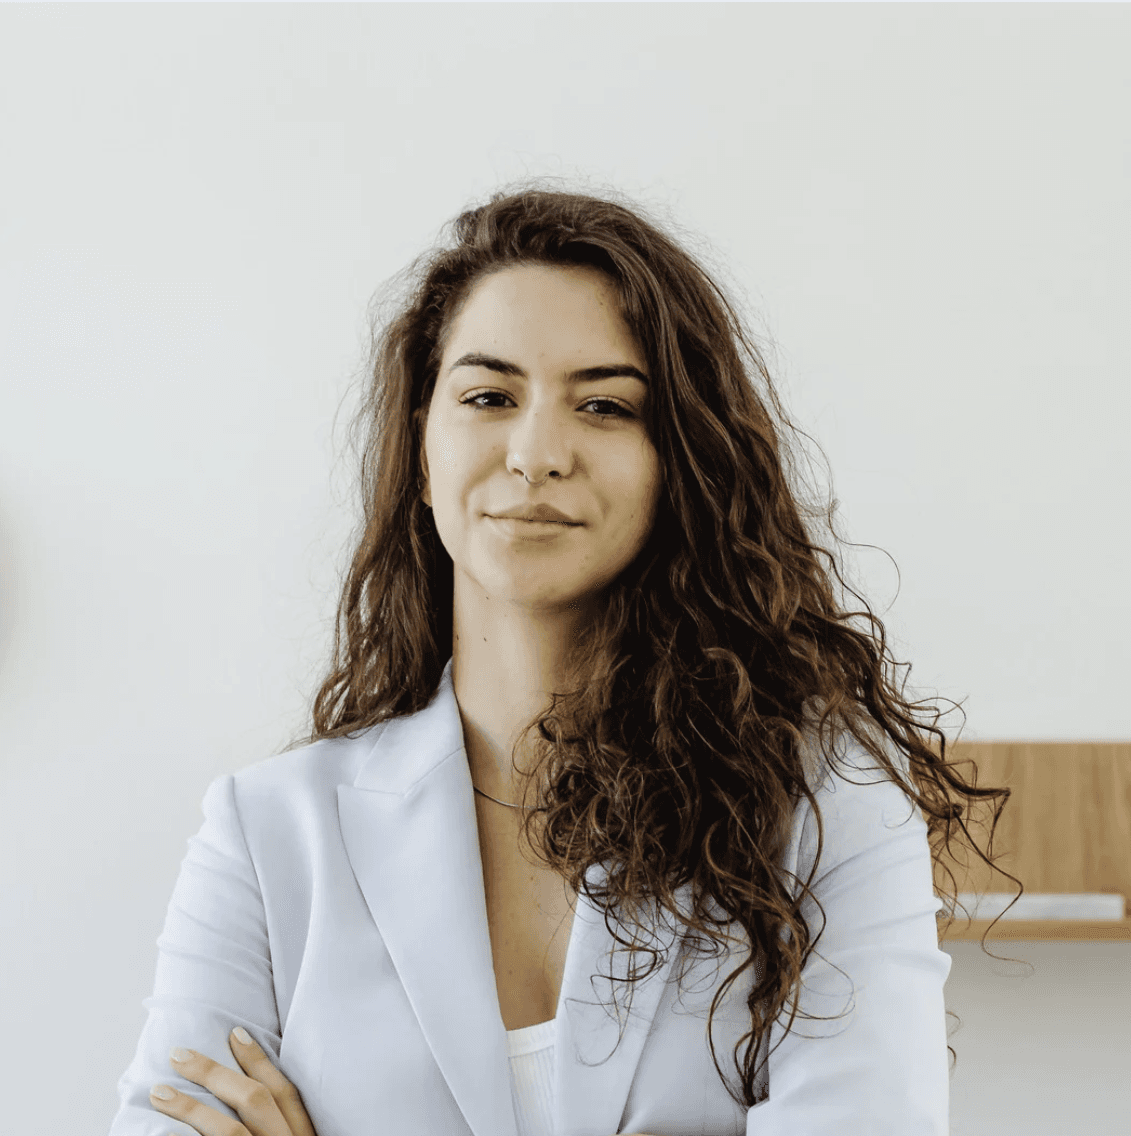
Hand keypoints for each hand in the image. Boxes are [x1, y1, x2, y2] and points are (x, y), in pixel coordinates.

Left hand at [149, 1026, 316, 1135]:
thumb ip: (284, 1126)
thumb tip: (253, 1093)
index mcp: (305, 1134)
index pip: (284, 1091)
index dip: (259, 1060)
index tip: (234, 1033)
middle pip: (254, 1101)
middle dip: (215, 1074)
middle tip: (179, 1054)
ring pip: (228, 1131)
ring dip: (190, 1109)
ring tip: (159, 1092)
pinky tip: (164, 1134)